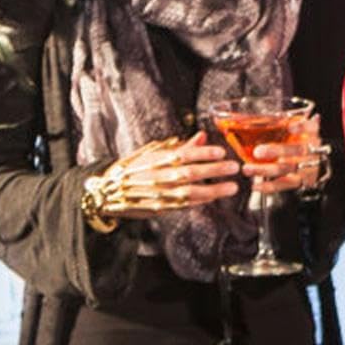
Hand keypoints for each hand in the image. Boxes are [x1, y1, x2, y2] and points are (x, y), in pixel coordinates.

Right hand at [90, 131, 240, 220]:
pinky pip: (184, 204)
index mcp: (157, 159)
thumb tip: (203, 136)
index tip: (222, 151)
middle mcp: (159, 177)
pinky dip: (201, 200)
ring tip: (233, 187)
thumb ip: (180, 146)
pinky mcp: (161, 208)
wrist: (109, 192)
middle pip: (190, 173)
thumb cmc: (135, 167)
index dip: (204, 153)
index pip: (183, 154)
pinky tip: (216, 197)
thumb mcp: (154, 151)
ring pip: (190, 192)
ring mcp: (160, 194)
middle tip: (234, 167)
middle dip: (214, 170)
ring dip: (214, 190)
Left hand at [243, 113, 330, 193]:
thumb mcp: (296, 127)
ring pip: (287, 168)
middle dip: (276, 151)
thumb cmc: (299, 138)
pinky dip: (270, 186)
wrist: (315, 160)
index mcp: (311, 132)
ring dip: (266, 169)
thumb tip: (240, 117)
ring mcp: (306, 166)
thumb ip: (280, 122)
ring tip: (247, 169)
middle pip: (297, 150)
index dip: (301, 127)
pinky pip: (285, 184)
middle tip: (258, 152)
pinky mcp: (301, 181)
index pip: (310, 128)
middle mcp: (310, 149)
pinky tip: (256, 185)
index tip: (290, 127)